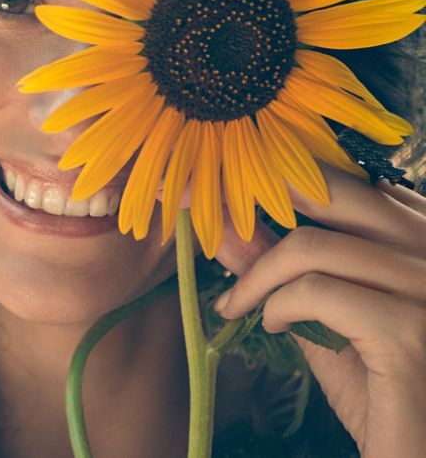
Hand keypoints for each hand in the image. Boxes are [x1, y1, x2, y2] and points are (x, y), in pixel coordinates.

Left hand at [212, 163, 425, 456]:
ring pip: (311, 246)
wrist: (417, 453)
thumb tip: (224, 224)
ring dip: (254, 276)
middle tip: (204, 223)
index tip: (210, 191)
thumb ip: (283, 269)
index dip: (270, 179)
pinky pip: (316, 293)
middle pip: (326, 190)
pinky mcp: (409, 332)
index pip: (340, 179)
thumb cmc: (381, 388)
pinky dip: (278, 306)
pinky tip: (274, 326)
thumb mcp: (325, 317)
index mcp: (421, 233)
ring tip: (238, 304)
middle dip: (249, 202)